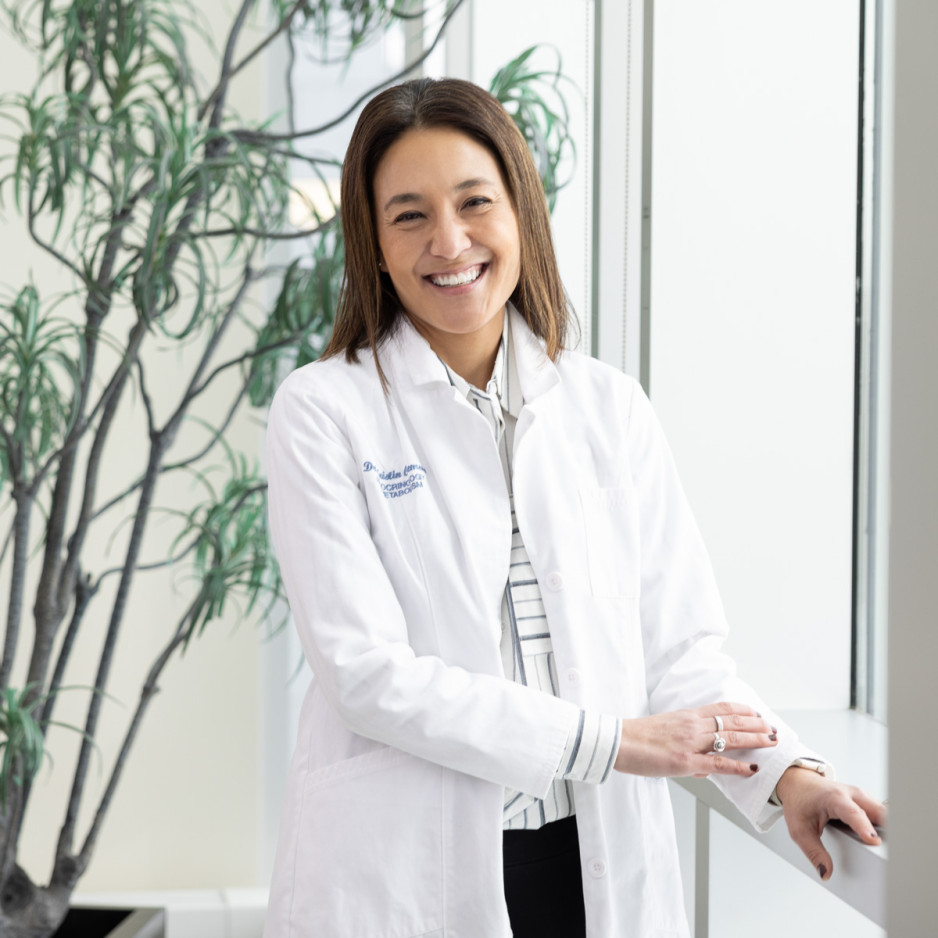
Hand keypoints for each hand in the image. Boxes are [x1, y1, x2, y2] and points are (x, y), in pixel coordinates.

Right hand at [613, 702, 776, 778]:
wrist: (618, 742)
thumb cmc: (637, 737)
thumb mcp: (665, 732)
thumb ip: (687, 744)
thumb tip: (705, 766)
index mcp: (686, 716)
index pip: (721, 708)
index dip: (743, 710)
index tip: (757, 714)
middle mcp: (692, 725)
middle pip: (731, 721)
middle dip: (756, 725)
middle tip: (773, 729)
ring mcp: (691, 742)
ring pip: (730, 738)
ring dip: (754, 740)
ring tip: (771, 742)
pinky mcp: (686, 761)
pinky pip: (718, 763)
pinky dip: (738, 766)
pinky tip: (752, 768)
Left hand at [775, 767, 885, 880]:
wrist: (798, 783)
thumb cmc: (799, 802)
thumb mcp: (799, 829)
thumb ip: (813, 851)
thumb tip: (826, 873)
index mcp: (834, 798)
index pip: (853, 813)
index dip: (864, 827)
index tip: (874, 840)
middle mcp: (851, 795)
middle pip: (877, 812)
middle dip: (888, 829)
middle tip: (896, 850)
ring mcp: (861, 797)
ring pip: (883, 813)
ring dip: (890, 828)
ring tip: (897, 848)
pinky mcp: (865, 801)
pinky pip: (882, 814)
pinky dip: (887, 826)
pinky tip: (890, 840)